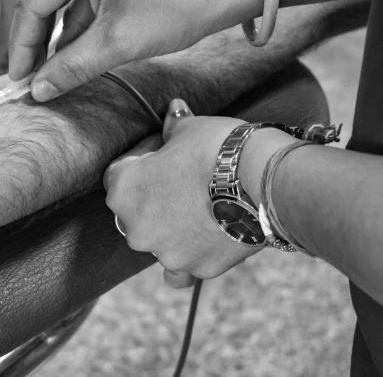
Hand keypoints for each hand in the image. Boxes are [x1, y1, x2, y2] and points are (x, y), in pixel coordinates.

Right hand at [9, 0, 250, 101]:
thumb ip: (71, 67)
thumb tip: (38, 90)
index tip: (20, 79)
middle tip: (30, 76)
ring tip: (49, 69)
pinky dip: (70, 20)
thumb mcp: (119, 45)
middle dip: (31, 36)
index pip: (31, 1)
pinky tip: (70, 50)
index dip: (22, 44)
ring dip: (51, 31)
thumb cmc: (179, 7)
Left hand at [104, 100, 261, 280]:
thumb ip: (173, 127)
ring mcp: (165, 253)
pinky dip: (187, 258)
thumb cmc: (219, 148)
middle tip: (182, 177)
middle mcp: (135, 228)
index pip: (119, 172)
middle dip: (155, 194)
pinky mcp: (197, 268)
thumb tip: (173, 112)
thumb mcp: (189, 128)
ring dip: (171, 226)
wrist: (263, 180)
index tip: (163, 149)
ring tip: (200, 206)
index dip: (142, 157)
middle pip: (136, 210)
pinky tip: (196, 246)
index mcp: (123, 190)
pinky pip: (182, 270)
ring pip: (159, 240)